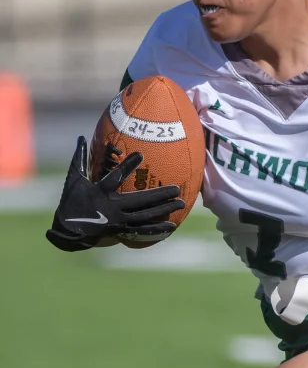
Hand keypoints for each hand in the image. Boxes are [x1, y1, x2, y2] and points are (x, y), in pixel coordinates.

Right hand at [46, 137, 184, 251]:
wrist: (67, 230)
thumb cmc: (71, 201)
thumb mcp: (73, 179)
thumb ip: (79, 158)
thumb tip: (80, 137)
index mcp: (100, 192)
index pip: (115, 177)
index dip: (127, 166)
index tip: (141, 154)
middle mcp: (111, 207)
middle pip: (139, 201)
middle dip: (159, 195)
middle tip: (177, 189)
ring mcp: (118, 220)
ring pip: (145, 215)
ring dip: (164, 210)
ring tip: (181, 203)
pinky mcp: (121, 230)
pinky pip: (141, 230)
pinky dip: (156, 229)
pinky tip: (172, 226)